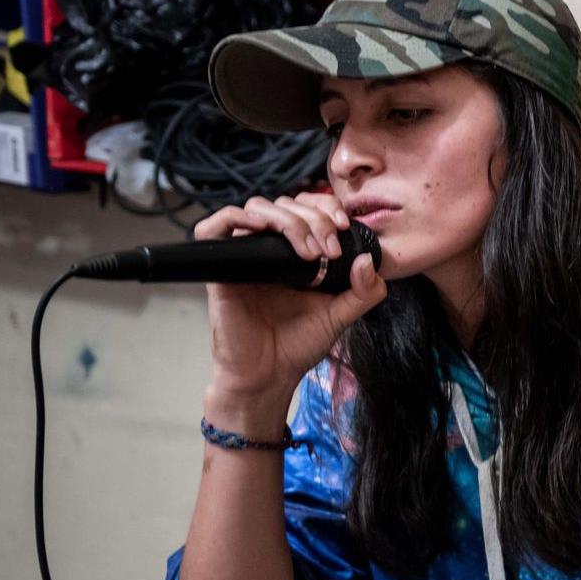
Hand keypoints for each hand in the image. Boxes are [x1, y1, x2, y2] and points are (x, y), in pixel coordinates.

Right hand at [196, 193, 387, 411]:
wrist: (269, 375)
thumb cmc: (297, 345)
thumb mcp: (341, 315)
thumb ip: (364, 291)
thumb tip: (368, 260)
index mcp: (295, 253)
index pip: (306, 208)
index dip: (325, 207)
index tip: (343, 226)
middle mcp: (268, 249)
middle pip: (284, 205)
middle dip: (313, 219)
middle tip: (328, 249)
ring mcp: (243, 256)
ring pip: (256, 209)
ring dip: (286, 220)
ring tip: (308, 251)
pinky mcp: (219, 269)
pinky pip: (212, 229)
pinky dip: (233, 218)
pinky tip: (260, 229)